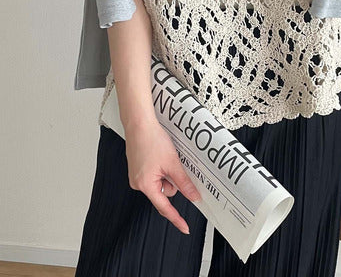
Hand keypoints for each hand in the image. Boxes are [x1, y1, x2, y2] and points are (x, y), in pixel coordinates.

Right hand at [124, 118, 201, 234]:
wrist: (139, 124)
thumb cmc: (152, 140)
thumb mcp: (172, 163)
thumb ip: (184, 182)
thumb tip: (193, 196)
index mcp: (146, 185)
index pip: (164, 207)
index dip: (176, 218)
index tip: (184, 227)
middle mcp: (138, 184)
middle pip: (164, 192)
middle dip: (172, 181)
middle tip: (172, 164)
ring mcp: (136, 176)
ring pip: (160, 183)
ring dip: (167, 173)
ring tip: (164, 156)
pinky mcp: (138, 169)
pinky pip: (154, 176)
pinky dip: (161, 169)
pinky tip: (160, 156)